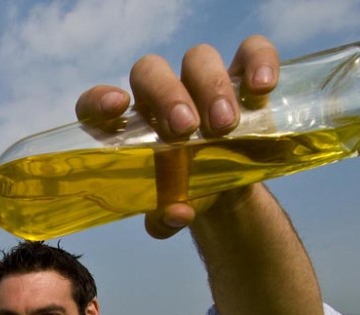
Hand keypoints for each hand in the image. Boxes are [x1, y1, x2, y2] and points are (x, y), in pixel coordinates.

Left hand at [74, 35, 279, 238]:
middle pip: (150, 71)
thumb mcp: (171, 213)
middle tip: (187, 129)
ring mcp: (201, 81)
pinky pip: (250, 51)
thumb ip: (165, 219)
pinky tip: (261, 88)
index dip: (100, 100)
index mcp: (128, 125)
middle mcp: (160, 94)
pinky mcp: (242, 76)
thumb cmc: (184, 193)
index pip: (97, 102)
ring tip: (226, 126)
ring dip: (211, 87)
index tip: (118, 108)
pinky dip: (258, 61)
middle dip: (168, 95)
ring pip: (198, 58)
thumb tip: (177, 214)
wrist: (226, 189)